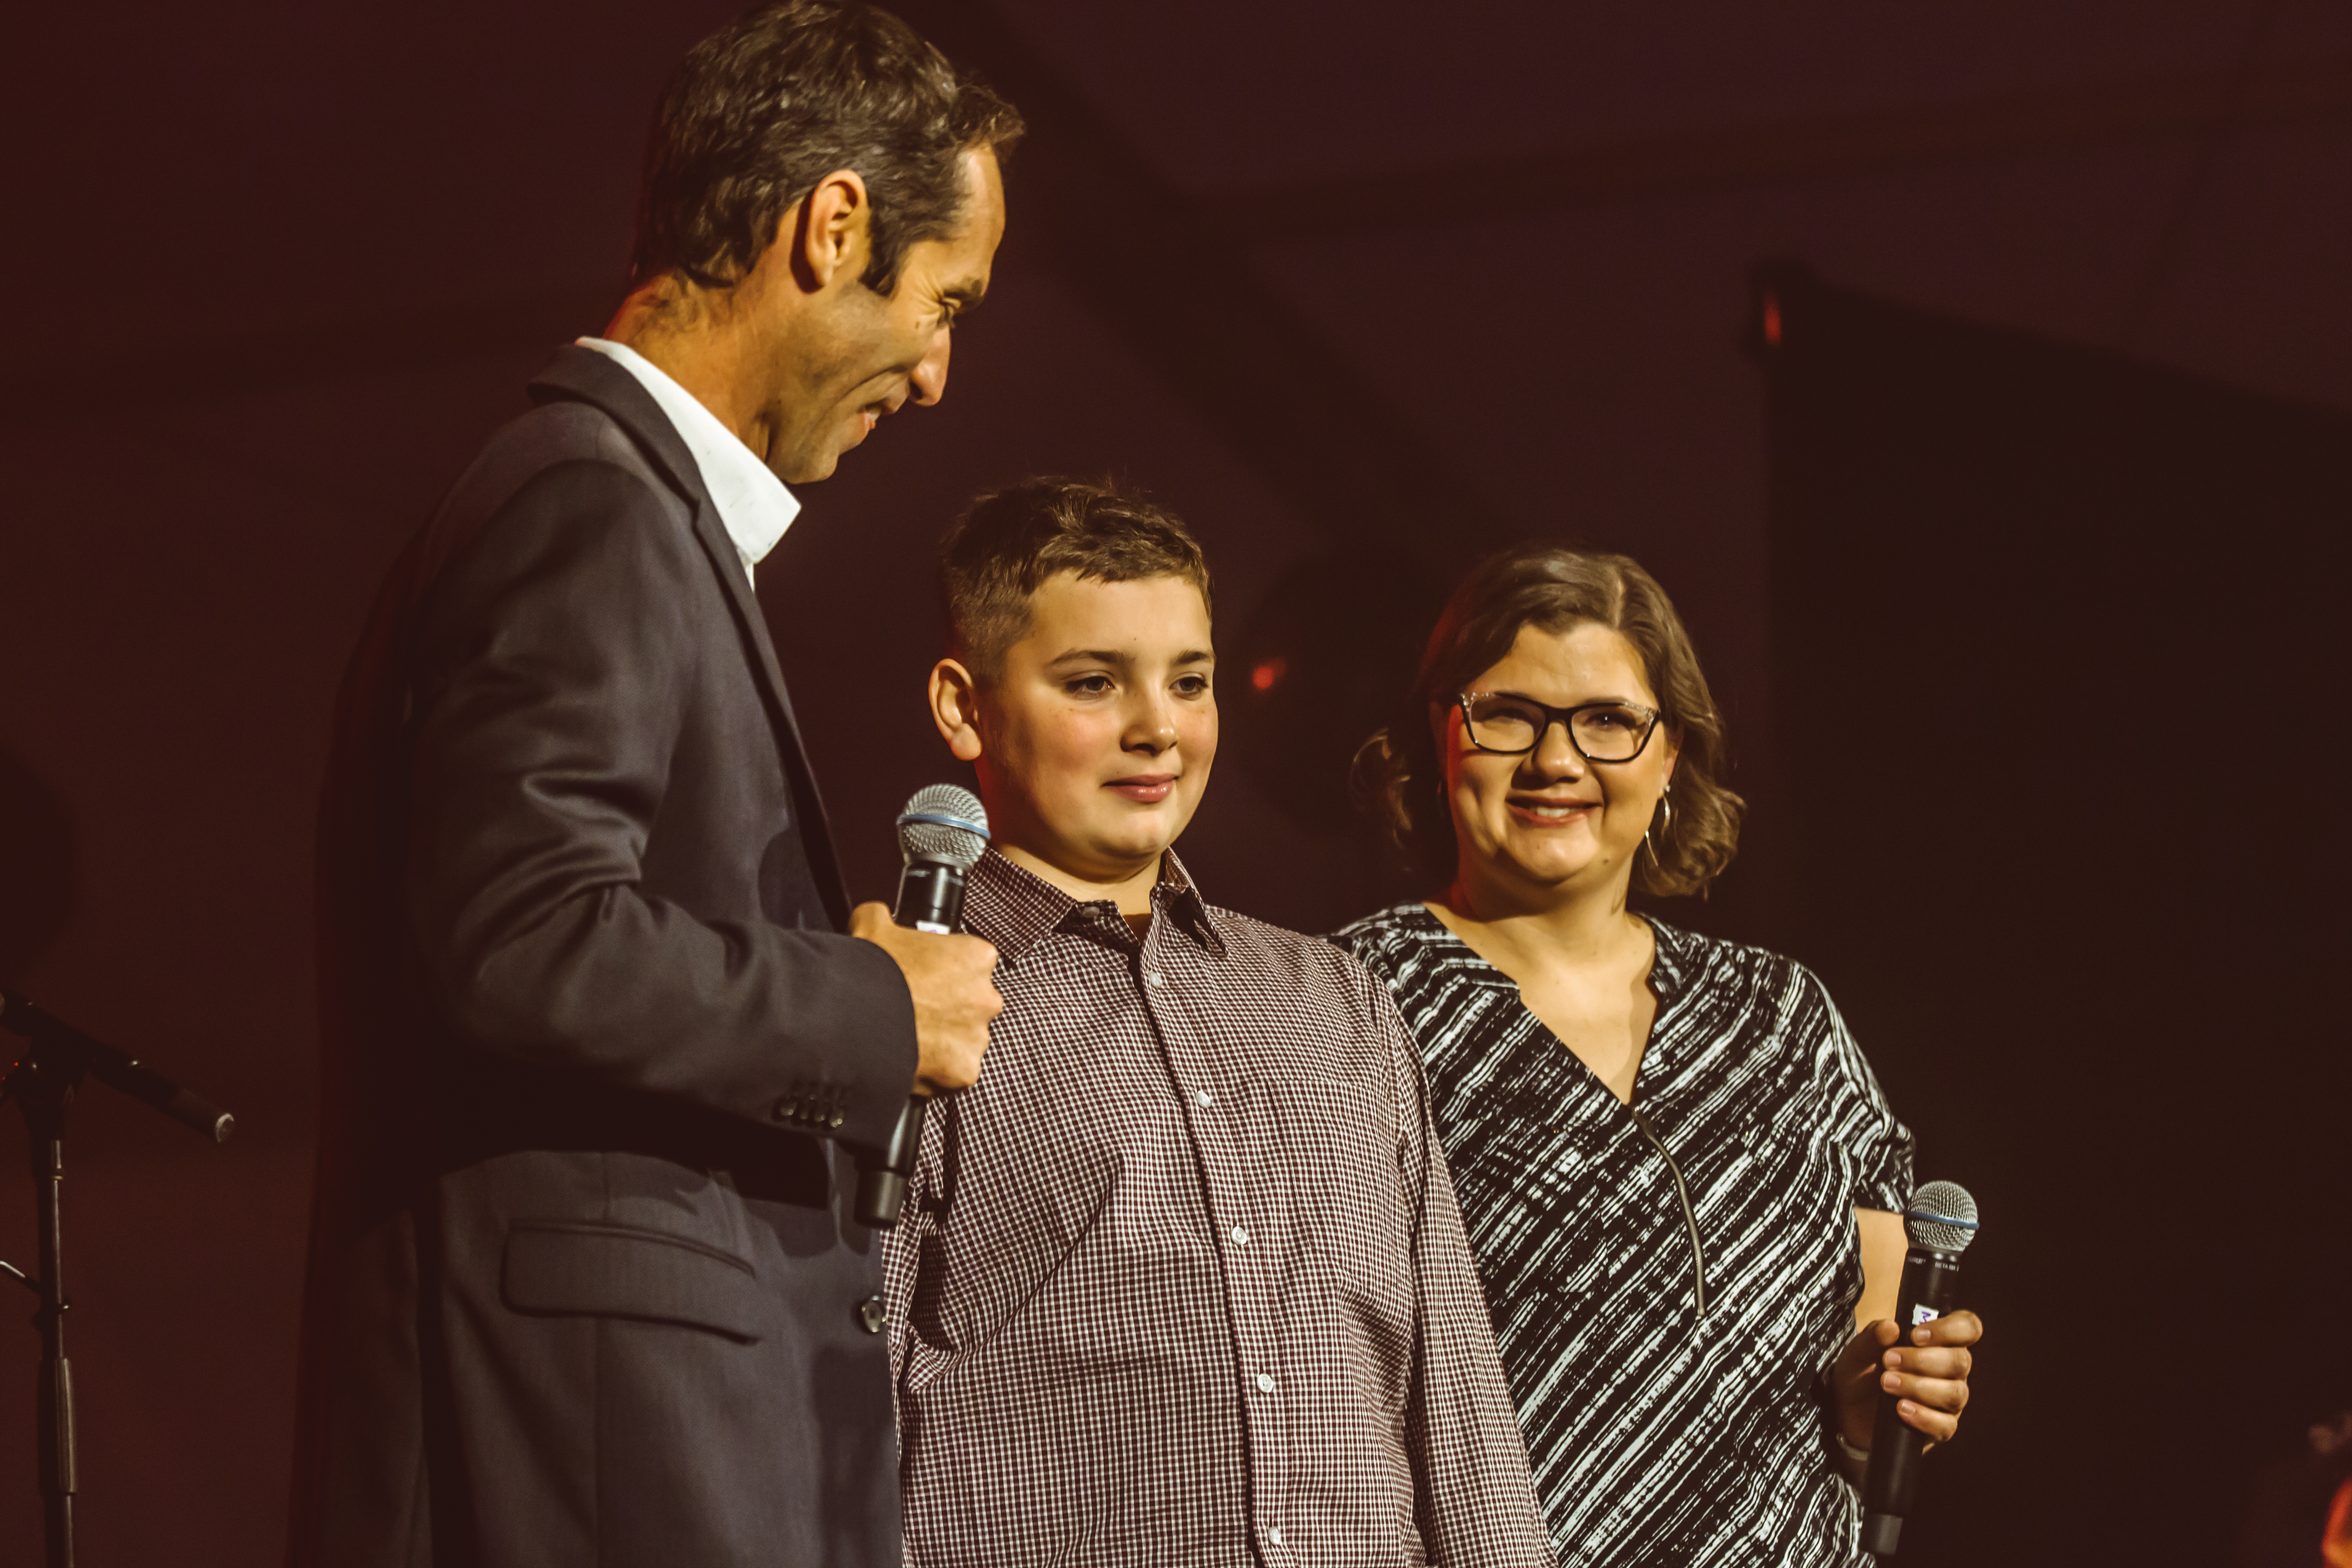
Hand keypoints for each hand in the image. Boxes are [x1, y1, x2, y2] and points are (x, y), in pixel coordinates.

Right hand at [850, 901, 1001, 1095]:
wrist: (851, 1021)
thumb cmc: (869, 974)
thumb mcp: (873, 923)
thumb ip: (885, 916)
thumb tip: (879, 916)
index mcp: (976, 957)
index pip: (972, 962)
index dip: (946, 970)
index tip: (928, 978)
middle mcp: (986, 997)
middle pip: (973, 1003)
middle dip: (950, 1007)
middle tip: (917, 1009)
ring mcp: (976, 1037)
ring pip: (965, 1039)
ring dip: (944, 1039)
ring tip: (910, 1035)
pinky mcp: (963, 1072)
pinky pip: (953, 1072)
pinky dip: (937, 1069)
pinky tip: (911, 1057)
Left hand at [1831, 1310, 1982, 1451]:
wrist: (1847, 1408)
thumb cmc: (1862, 1371)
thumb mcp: (1860, 1350)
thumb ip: (1873, 1335)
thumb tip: (1890, 1327)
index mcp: (1940, 1342)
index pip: (1968, 1327)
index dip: (1950, 1329)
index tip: (1915, 1335)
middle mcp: (1951, 1370)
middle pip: (1960, 1362)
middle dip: (1922, 1360)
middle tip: (1888, 1360)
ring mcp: (1950, 1400)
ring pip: (1955, 1393)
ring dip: (1919, 1387)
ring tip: (1886, 1383)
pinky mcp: (1941, 1428)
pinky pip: (1946, 1425)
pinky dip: (1924, 1416)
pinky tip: (1901, 1408)